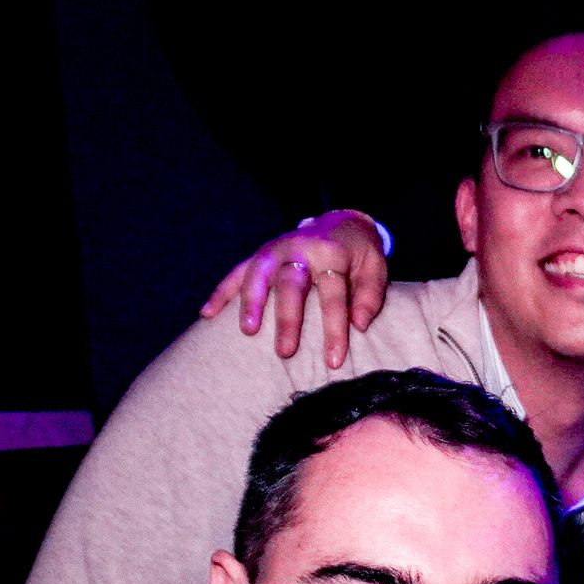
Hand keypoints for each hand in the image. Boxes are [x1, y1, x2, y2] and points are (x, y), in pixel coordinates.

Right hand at [198, 209, 387, 367]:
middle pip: (290, 284)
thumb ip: (370, 296)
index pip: (332, 295)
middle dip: (287, 319)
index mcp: (331, 254)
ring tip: (247, 331)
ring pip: (259, 274)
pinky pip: (237, 271)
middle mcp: (299, 248)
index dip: (334, 329)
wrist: (341, 222)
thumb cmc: (359, 255)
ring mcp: (276, 249)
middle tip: (285, 352)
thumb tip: (359, 325)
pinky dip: (222, 291)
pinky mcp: (260, 254)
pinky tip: (207, 314)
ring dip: (250, 302)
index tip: (333, 360)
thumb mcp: (376, 269)